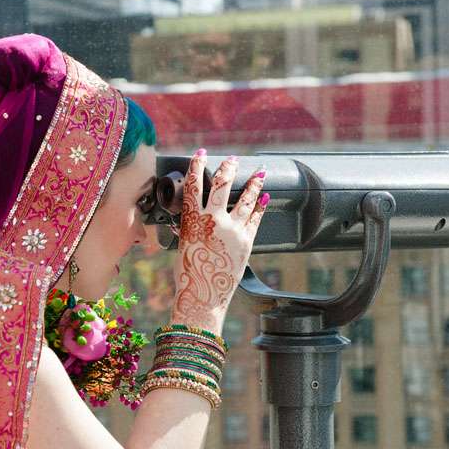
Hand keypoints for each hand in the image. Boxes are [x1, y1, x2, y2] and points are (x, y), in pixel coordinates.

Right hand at [170, 149, 267, 330]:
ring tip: (258, 173)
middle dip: (228, 167)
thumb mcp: (183, 245)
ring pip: (246, 198)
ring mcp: (232, 229)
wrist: (205, 294)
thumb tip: (191, 217)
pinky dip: (261, 206)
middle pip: (222, 184)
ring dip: (253, 183)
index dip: (196, 166)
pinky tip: (265, 197)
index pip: (193, 185)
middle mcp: (213, 220)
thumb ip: (189, 227)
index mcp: (192, 220)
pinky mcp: (247, 240)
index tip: (200, 153)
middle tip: (233, 159)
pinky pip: (256, 218)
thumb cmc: (189, 273)